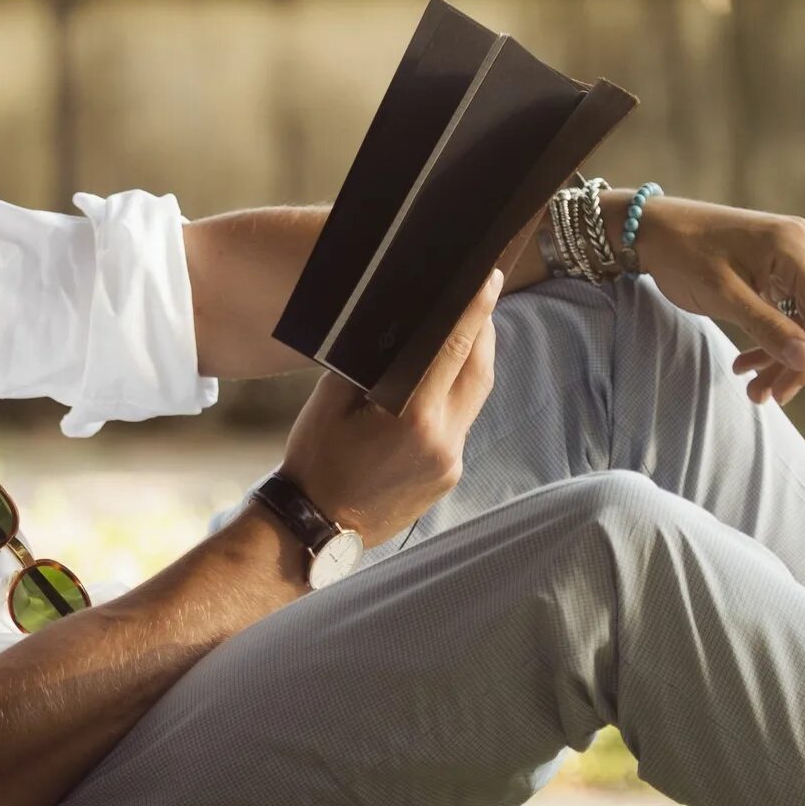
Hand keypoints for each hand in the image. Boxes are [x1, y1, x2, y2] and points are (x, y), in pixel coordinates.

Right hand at [275, 266, 500, 545]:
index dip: (475, 308)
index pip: (455, 348)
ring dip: (473, 364)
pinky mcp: (449, 476)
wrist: (315, 528)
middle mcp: (443, 439)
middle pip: (480, 370)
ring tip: (464, 334)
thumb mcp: (331, 400)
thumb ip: (369, 360)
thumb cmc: (315, 460)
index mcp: (413, 415)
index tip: (489, 277)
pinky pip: (462, 425)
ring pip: (475, 398)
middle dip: (483, 330)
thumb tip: (397, 327)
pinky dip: (456, 398)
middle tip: (478, 297)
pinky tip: (439, 386)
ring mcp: (450, 462)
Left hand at [627, 192, 804, 404]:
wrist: (650, 229)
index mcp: (793, 246)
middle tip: (771, 397)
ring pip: (797, 320)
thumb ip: (768, 328)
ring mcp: (786, 259)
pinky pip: (780, 313)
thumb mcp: (723, 295)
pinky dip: (766, 341)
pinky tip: (744, 365)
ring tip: (753, 391)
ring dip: (779, 358)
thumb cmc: (681, 254)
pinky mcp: (772, 271)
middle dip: (796, 362)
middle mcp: (798, 248)